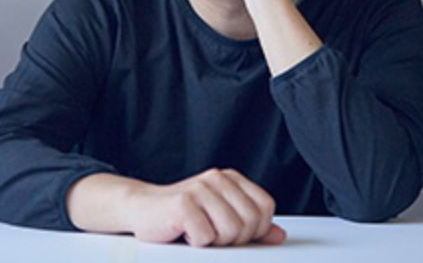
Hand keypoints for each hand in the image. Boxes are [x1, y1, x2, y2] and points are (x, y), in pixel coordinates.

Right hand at [127, 168, 284, 246]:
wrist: (143, 208)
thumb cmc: (183, 215)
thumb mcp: (221, 218)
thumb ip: (251, 226)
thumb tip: (279, 235)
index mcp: (230, 178)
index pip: (265, 208)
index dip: (255, 229)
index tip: (233, 232)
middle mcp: (217, 178)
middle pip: (250, 222)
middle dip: (234, 239)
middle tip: (211, 234)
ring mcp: (200, 188)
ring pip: (230, 231)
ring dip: (213, 242)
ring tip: (197, 232)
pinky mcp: (183, 203)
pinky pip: (205, 237)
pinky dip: (195, 243)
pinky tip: (183, 232)